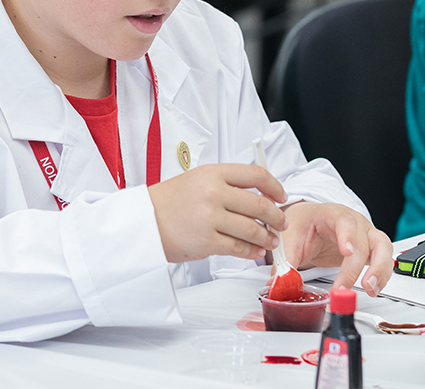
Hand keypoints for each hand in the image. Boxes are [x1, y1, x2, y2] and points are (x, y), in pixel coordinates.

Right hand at [148, 164, 288, 262]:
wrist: (144, 222)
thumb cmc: (170, 202)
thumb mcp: (198, 179)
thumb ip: (226, 183)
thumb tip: (259, 194)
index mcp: (213, 173)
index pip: (256, 175)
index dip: (275, 186)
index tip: (281, 196)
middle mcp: (213, 193)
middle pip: (259, 205)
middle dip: (276, 217)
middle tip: (281, 222)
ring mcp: (210, 218)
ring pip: (252, 229)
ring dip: (266, 237)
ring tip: (270, 240)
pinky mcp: (207, 241)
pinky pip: (238, 248)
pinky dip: (251, 251)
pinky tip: (255, 251)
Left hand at [279, 202, 392, 296]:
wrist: (308, 222)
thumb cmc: (301, 226)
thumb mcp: (288, 242)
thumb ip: (284, 265)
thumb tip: (277, 287)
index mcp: (330, 214)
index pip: (343, 220)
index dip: (347, 235)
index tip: (346, 252)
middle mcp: (353, 221)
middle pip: (364, 239)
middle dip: (356, 266)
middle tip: (344, 288)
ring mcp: (365, 234)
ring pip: (383, 247)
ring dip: (380, 269)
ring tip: (370, 289)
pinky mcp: (370, 248)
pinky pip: (384, 259)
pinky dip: (382, 274)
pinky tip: (373, 289)